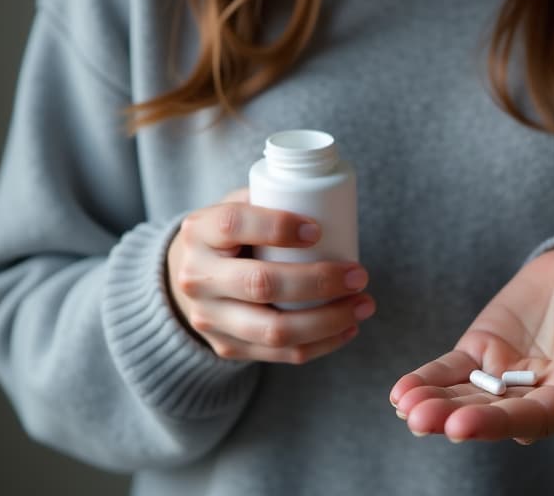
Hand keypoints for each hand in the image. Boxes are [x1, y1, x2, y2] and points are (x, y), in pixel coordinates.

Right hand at [167, 188, 373, 363]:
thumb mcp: (236, 207)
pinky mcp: (227, 347)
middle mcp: (197, 277)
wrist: (190, 278)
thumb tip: (328, 202)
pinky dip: (322, 343)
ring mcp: (209, 318)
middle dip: (319, 281)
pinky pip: (281, 354)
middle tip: (359, 274)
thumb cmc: (230, 236)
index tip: (318, 230)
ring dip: (329, 320)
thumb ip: (270, 199)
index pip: (233, 224)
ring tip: (364, 304)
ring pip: (275, 330)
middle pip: (261, 284)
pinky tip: (349, 328)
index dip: (277, 226)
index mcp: (199, 232)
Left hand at [390, 237, 553, 443]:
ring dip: (436, 405)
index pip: (541, 416)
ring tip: (406, 407)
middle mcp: (543, 391)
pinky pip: (454, 371)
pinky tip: (401, 393)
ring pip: (470, 397)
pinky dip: (429, 380)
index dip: (502, 423)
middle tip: (421, 420)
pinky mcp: (485, 350)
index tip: (463, 426)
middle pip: (497, 413)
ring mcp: (510, 373)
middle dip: (457, 418)